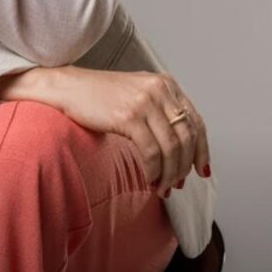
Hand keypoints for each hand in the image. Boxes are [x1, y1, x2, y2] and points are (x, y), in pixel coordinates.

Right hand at [56, 66, 210, 197]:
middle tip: (177, 184)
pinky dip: (154, 171)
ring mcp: (145, 102)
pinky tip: (149, 179)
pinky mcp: (129, 116)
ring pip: (171, 148)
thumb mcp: (139, 94)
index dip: (202, 150)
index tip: (202, 171)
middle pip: (186, 138)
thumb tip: (183, 148)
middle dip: (184, 167)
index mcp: (165, 83)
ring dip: (169, 174)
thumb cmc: (101, 95)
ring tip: (162, 187)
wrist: (69, 87)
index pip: (195, 122)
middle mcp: (159, 89)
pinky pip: (151, 153)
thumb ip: (161, 111)